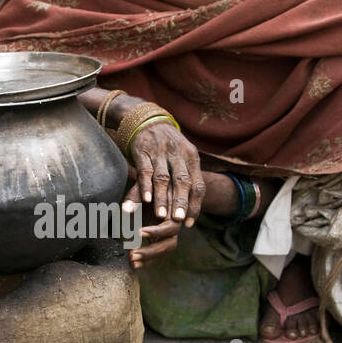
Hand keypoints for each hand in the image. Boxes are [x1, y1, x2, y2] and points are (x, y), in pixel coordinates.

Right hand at [123, 121, 204, 269]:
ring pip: (163, 178)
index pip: (198, 184)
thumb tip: (191, 208)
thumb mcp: (182, 157)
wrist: (148, 119)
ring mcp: (160, 152)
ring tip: (161, 215)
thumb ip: (186, 179)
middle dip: (181, 202)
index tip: (189, 223)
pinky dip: (145, 185)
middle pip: (182, 181)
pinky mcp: (143, 151)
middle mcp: (178, 154)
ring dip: (162, 198)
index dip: (195, 205)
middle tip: (178, 221)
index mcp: (192, 157)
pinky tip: (145, 199)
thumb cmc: (168, 146)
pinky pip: (145, 170)